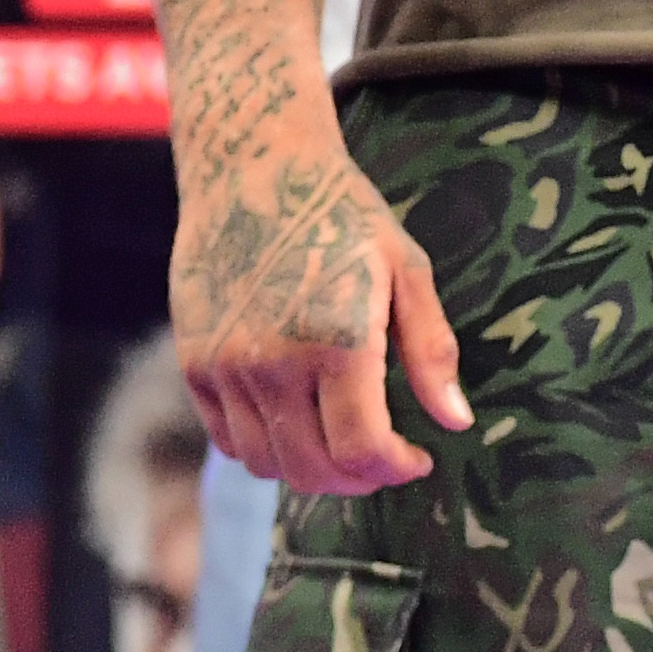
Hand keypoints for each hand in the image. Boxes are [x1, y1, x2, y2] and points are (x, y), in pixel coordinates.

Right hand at [170, 130, 471, 495]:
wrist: (253, 171)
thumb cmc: (343, 215)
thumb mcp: (406, 270)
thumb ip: (431, 351)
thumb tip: (457, 421)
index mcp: (336, 341)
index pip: (361, 449)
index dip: (395, 468)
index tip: (417, 459)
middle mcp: (273, 364)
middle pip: (313, 469)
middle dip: (358, 479)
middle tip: (386, 460)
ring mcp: (226, 369)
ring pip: (268, 464)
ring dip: (311, 471)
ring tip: (344, 443)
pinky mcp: (195, 367)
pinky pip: (230, 441)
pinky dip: (266, 449)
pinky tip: (299, 421)